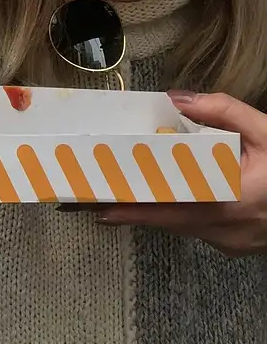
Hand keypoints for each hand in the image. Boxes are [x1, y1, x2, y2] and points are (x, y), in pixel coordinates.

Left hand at [91, 91, 266, 256]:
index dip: (135, 209)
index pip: (171, 207)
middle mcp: (227, 228)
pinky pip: (197, 229)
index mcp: (232, 199)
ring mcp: (232, 241)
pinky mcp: (236, 245)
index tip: (101, 206)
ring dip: (152, 212)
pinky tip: (161, 198)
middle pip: (167, 221)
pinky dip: (177, 214)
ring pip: (181, 226)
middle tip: (94, 199)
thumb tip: (177, 98)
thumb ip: (222, 110)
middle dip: (131, 211)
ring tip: (117, 195)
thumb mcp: (266, 131)